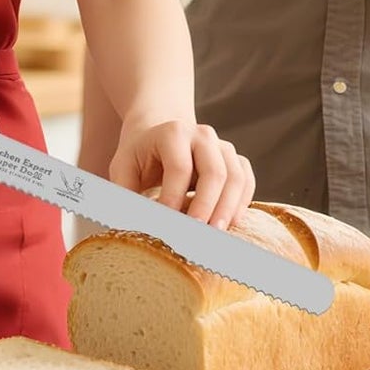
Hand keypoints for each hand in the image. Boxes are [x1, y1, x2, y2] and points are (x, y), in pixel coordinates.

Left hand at [108, 117, 255, 229]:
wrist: (159, 135)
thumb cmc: (140, 156)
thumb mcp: (123, 168)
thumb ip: (124, 194)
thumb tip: (128, 227)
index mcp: (172, 133)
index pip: (179, 168)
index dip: (173, 198)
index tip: (166, 225)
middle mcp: (202, 135)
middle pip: (214, 171)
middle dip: (207, 207)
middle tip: (197, 236)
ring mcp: (222, 146)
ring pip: (236, 176)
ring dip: (228, 208)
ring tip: (215, 234)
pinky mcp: (235, 160)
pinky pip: (247, 180)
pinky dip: (241, 203)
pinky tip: (229, 223)